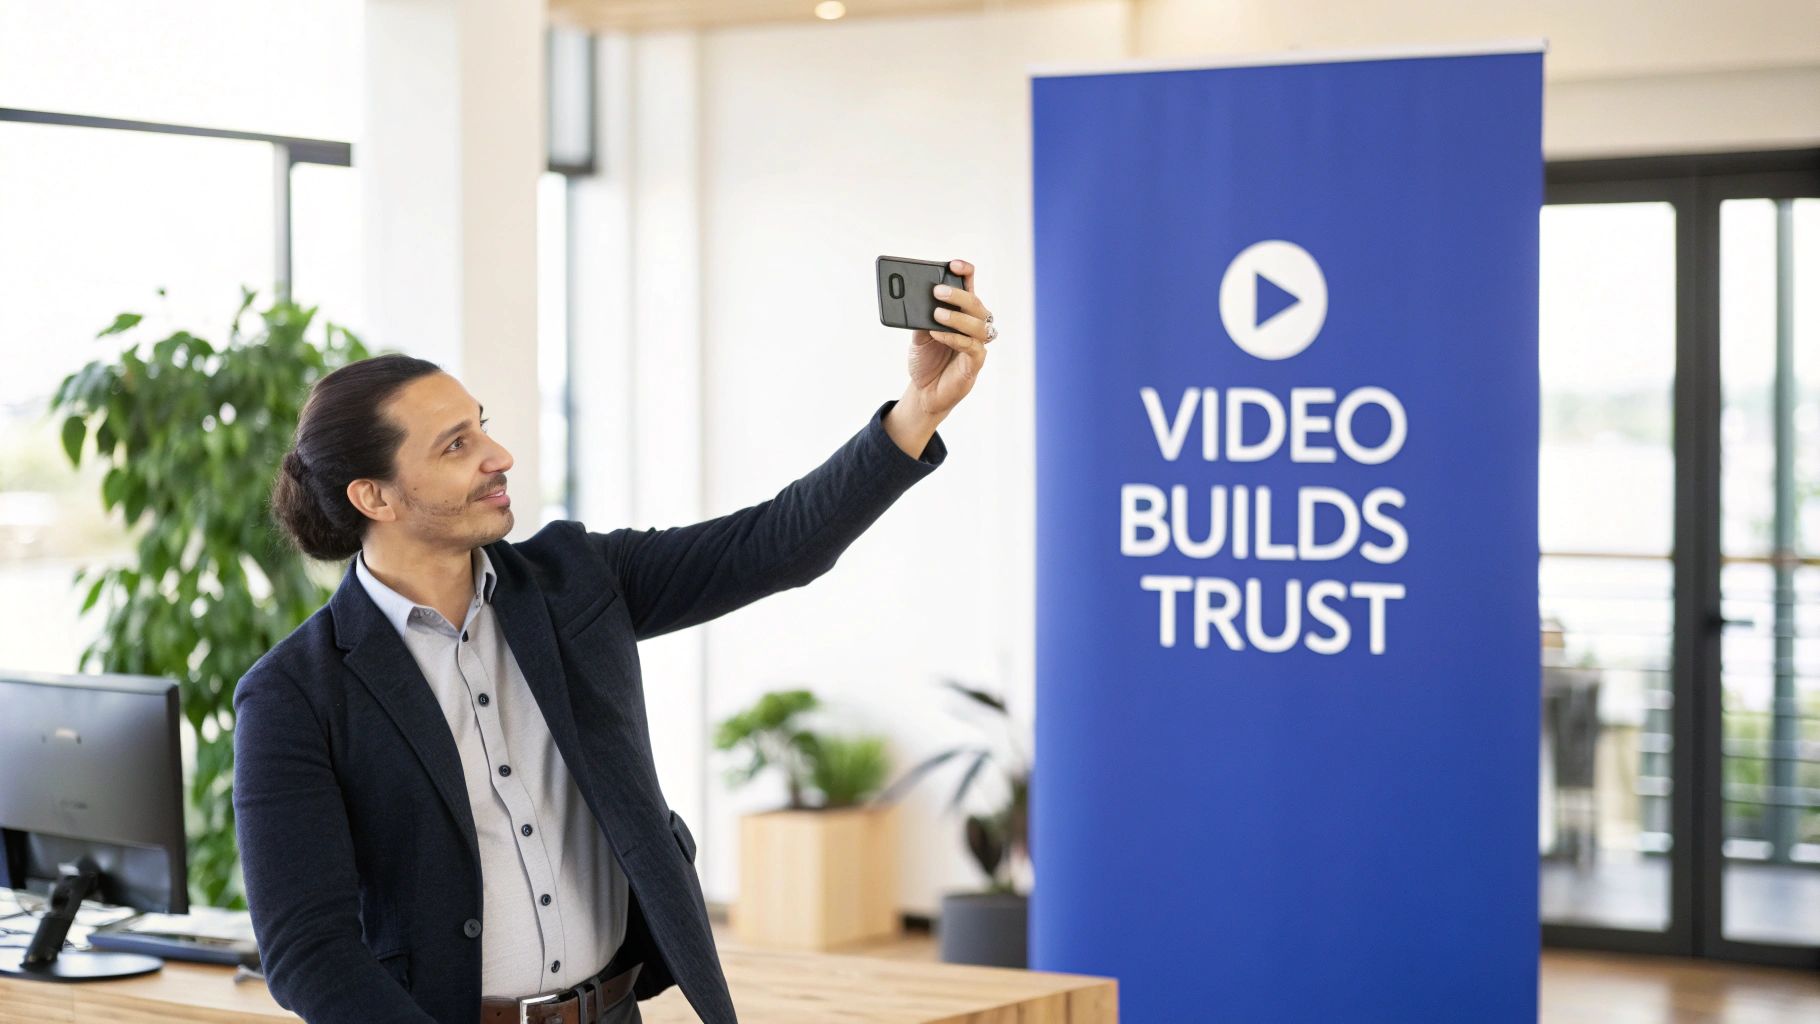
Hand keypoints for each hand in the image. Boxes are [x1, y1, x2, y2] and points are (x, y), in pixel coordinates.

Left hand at [903, 259, 993, 420]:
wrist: (924, 392)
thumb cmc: (926, 360)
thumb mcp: (918, 336)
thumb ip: (920, 319)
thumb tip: (915, 301)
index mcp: (961, 314)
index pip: (970, 286)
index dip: (966, 273)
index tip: (953, 264)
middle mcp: (973, 326)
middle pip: (976, 304)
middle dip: (958, 295)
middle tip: (937, 291)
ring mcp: (976, 345)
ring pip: (978, 324)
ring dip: (958, 317)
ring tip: (937, 314)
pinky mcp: (975, 363)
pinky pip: (971, 346)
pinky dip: (954, 338)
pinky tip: (938, 334)